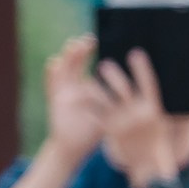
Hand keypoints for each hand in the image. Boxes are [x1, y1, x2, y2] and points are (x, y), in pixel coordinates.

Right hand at [42, 36, 110, 165]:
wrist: (72, 148)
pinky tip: (53, 63)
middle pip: (71, 63)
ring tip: (71, 46)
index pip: (81, 63)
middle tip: (82, 39)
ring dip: (66, 58)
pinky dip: (51, 75)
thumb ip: (115, 102)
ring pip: (62, 71)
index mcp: (81, 85)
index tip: (90, 40)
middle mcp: (69, 86)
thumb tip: (136, 94)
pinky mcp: (55, 101)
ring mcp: (61, 92)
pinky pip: (51, 86)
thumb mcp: (106, 114)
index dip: (84, 51)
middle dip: (76, 50)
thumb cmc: (91, 132)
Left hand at [96, 49, 175, 187]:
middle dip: (113, 76)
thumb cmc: (156, 140)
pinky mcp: (110, 132)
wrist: (149, 167)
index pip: (148, 83)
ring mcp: (123, 124)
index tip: (135, 53)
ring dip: (95, 89)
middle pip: (123, 89)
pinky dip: (88, 106)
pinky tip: (80, 99)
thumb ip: (153, 101)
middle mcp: (138, 115)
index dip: (141, 68)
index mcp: (153, 109)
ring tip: (87, 80)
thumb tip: (152, 81)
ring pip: (105, 101)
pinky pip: (96, 115)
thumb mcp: (160, 120)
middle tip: (103, 64)